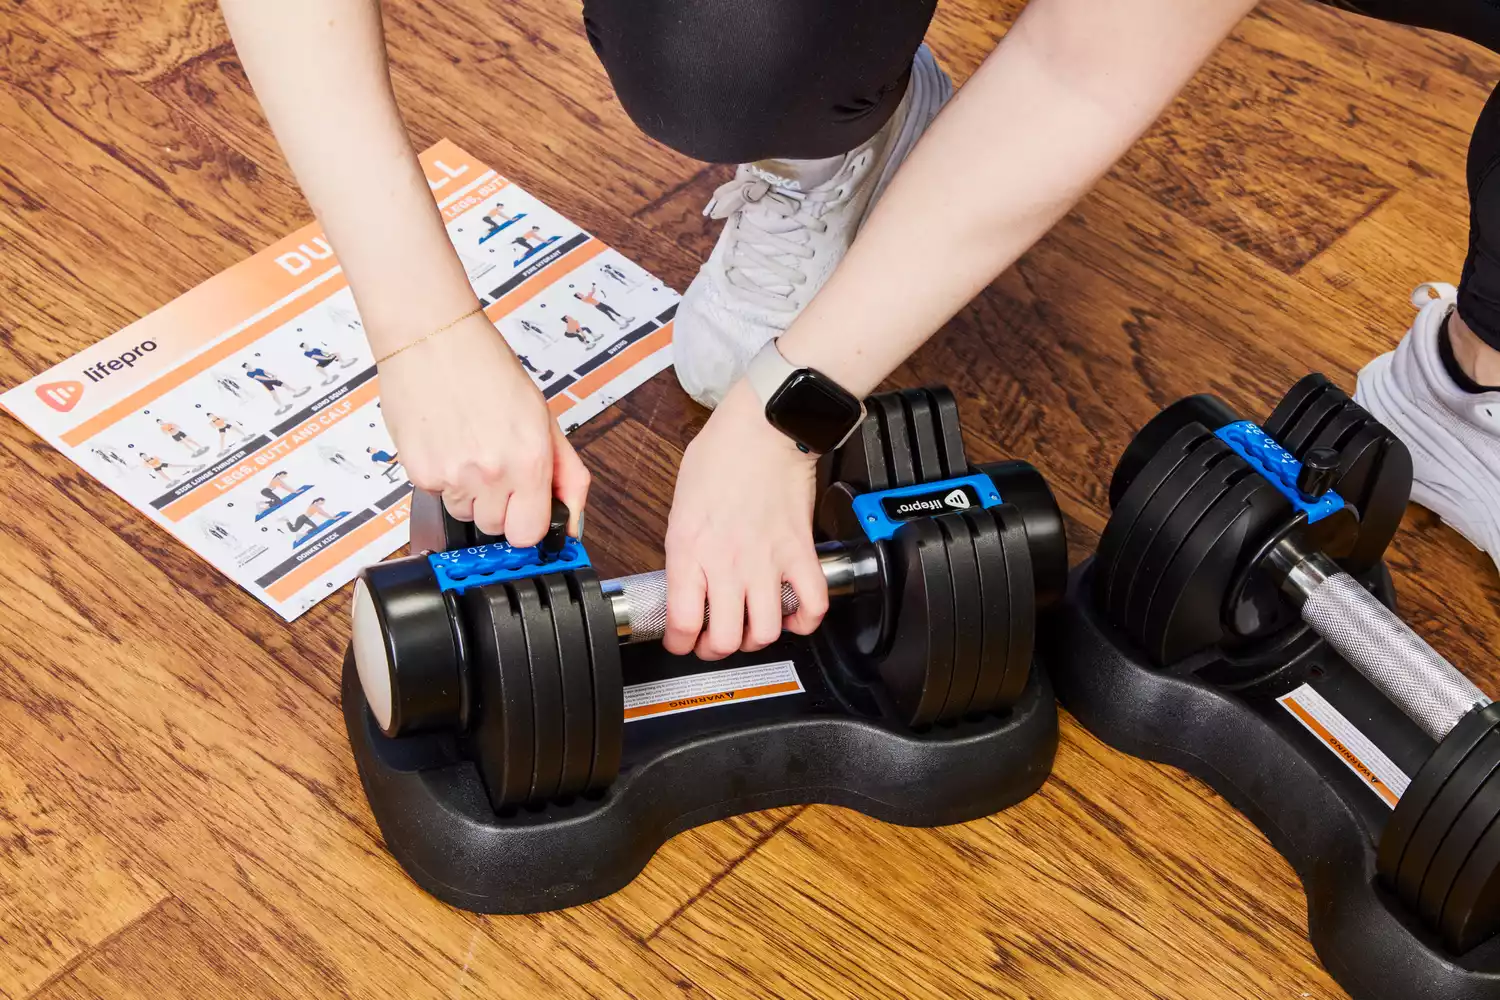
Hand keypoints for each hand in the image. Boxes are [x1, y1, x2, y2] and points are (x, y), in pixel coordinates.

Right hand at [377, 311, 588, 543]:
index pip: (530, 534)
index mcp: (529, 459)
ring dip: (468, 491)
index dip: (528, 520)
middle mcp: (491, 472)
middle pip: (495, 528)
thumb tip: (572, 521)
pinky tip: (446, 441)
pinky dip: (441, 476)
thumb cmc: (487, 368)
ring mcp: (452, 475)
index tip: (525, 507)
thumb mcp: (543, 419)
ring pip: (464, 513)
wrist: (432, 338)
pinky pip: (436, 494)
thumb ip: (565, 474)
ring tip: (468, 447)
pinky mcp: (419, 472)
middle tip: (495, 465)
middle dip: (498, 505)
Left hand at [663, 380, 828, 658]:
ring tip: (752, 628)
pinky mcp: (801, 552)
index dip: (679, 643)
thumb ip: (683, 547)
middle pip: (725, 639)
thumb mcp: (680, 504)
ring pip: (767, 632)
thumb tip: (686, 576)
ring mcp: (767, 561)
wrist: (765, 427)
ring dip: (758, 638)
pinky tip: (795, 616)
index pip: (681, 622)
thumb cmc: (721, 453)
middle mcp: (727, 563)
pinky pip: (812, 604)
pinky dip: (806, 621)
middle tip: (715, 641)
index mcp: (690, 550)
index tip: (681, 641)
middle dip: (716, 650)